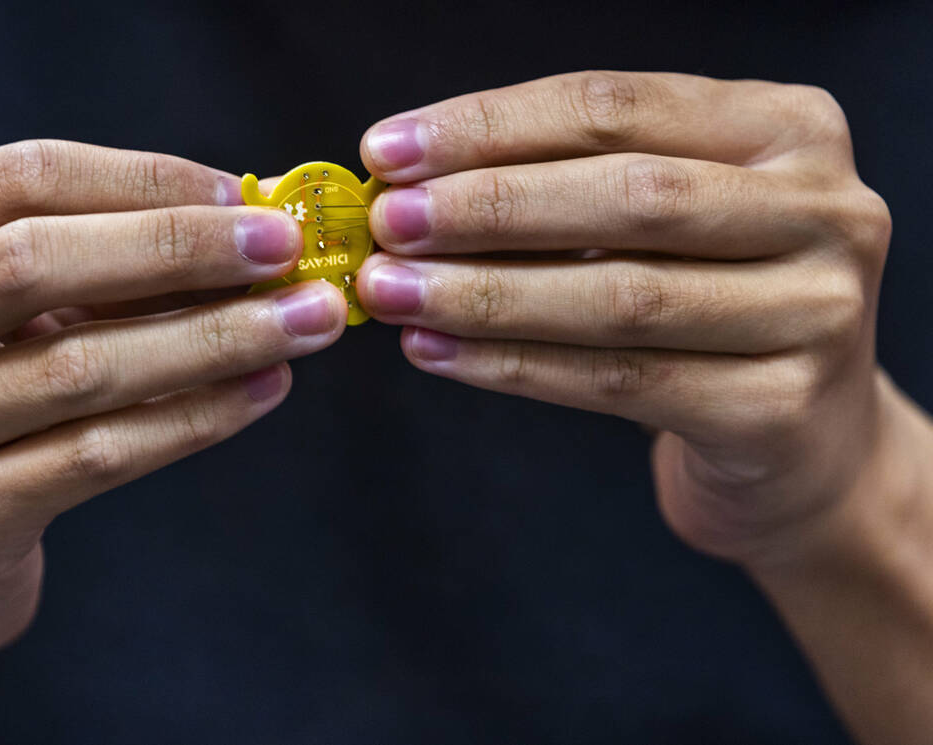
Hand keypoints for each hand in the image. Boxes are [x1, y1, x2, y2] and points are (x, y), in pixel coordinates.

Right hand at [0, 140, 345, 661]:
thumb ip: (87, 264)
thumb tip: (239, 224)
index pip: (18, 178)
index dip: (143, 180)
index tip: (243, 194)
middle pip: (34, 261)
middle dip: (181, 247)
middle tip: (288, 248)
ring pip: (80, 367)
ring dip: (215, 337)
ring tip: (306, 321)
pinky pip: (98, 454)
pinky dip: (195, 417)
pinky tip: (263, 391)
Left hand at [354, 72, 891, 565]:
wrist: (804, 444)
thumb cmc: (710, 307)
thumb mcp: (664, 222)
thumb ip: (566, 188)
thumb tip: (411, 188)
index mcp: (789, 130)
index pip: (617, 107)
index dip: (491, 126)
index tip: (389, 151)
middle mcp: (827, 211)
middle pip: (629, 196)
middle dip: (488, 207)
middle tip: (388, 223)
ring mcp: (817, 313)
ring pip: (621, 296)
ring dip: (486, 293)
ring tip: (392, 293)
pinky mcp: (781, 410)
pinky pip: (620, 381)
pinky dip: (514, 366)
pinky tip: (438, 351)